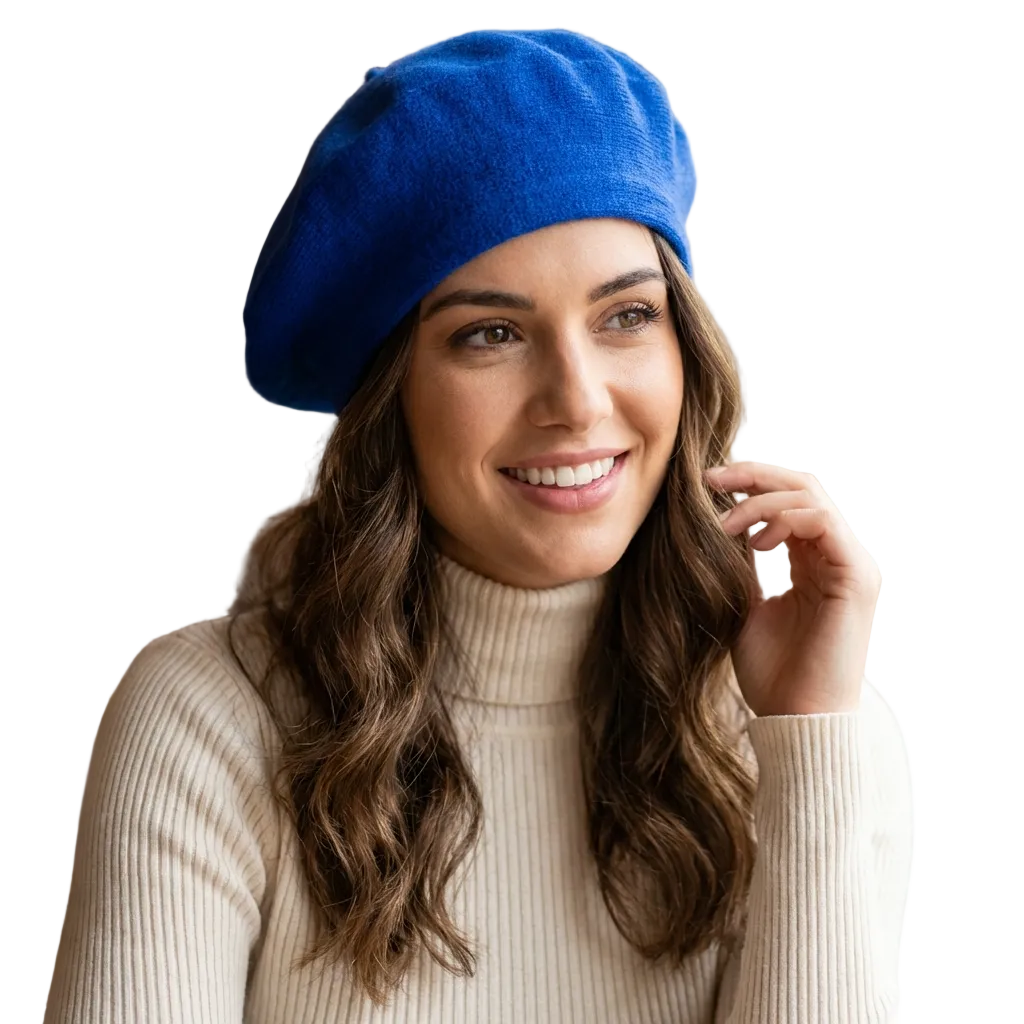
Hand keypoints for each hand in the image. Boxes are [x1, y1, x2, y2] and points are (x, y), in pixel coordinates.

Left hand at [704, 461, 880, 716]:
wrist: (795, 719)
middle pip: (804, 485)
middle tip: (709, 479)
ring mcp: (853, 564)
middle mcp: (839, 556)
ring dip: (761, 499)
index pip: (790, 498)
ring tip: (724, 526)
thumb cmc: (772, 673)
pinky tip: (756, 543)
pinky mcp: (857, 577)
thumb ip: (740, 563)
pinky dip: (784, 519)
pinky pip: (823, 521)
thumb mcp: (744, 604)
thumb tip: (716, 523)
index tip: (705, 484)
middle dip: (754, 474)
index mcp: (816, 561)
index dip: (750, 482)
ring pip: (812, 495)